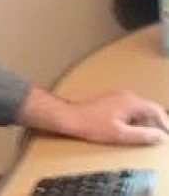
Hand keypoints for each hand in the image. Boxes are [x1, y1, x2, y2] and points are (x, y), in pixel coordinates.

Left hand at [17, 87, 168, 145]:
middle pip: (149, 108)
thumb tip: (161, 136)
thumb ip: (143, 135)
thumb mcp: (121, 135)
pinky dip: (135, 118)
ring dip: (145, 121)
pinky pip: (130, 108)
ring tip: (146, 135)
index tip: (166, 135)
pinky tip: (130, 128)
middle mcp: (126, 95)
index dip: (165, 123)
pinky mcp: (111, 100)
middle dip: (156, 122)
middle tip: (158, 136)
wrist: (72, 117)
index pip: (156, 110)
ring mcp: (117, 96)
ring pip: (139, 108)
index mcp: (131, 102)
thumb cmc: (94, 126)